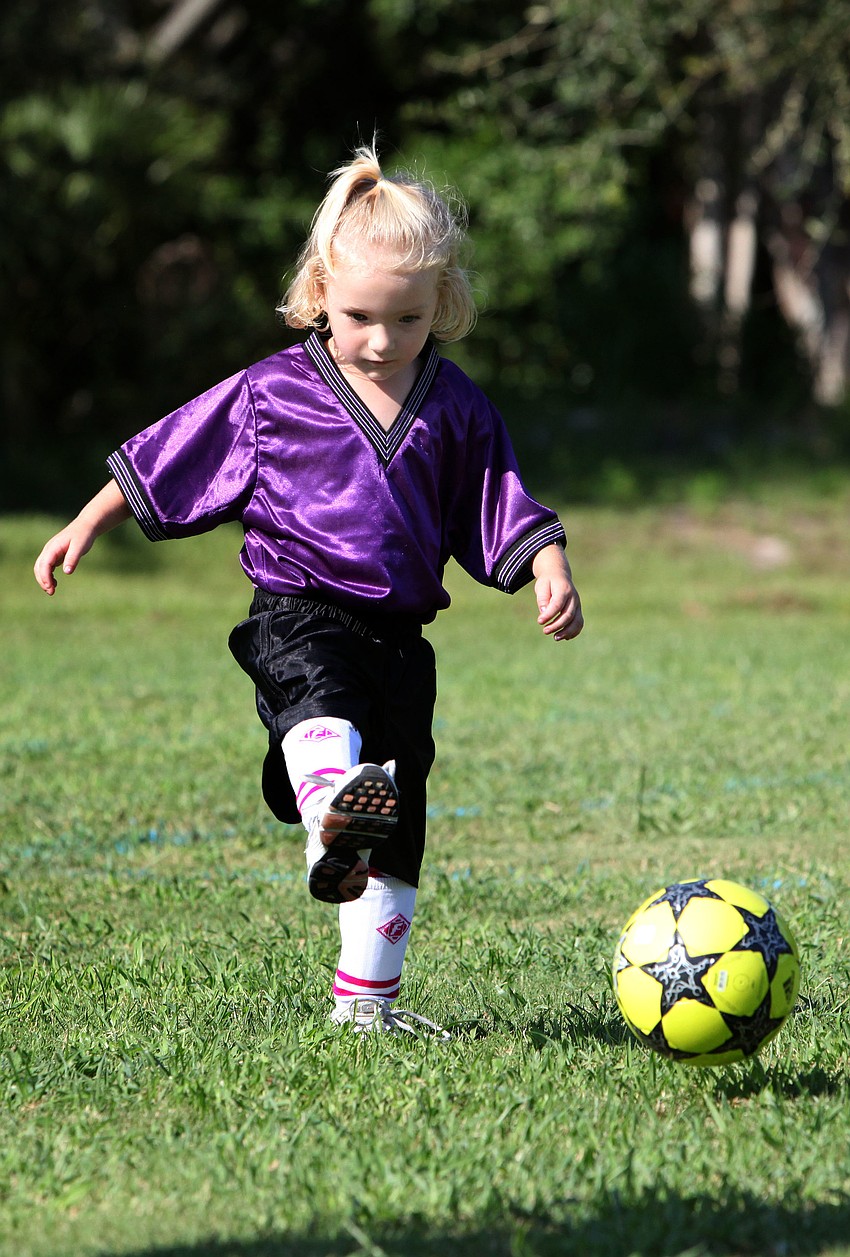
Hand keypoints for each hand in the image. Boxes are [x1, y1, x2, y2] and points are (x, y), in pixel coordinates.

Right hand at [33, 479, 129, 594]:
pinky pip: (47, 567)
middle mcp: (49, 550)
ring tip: (52, 590)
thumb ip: (73, 558)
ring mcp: (51, 552)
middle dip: (42, 580)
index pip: (44, 564)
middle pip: (39, 567)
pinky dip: (48, 576)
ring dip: (44, 579)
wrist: (86, 526)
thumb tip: (67, 572)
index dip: (45, 577)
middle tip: (51, 592)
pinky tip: (55, 583)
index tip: (50, 588)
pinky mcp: (55, 555)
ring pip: (41, 568)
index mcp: (52, 547)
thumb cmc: (83, 536)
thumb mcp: (80, 547)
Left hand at [532, 544, 583, 641]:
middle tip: (545, 631)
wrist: (559, 574)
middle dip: (557, 625)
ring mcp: (578, 604)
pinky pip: (579, 623)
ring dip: (567, 631)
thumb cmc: (548, 581)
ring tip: (555, 637)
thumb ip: (543, 599)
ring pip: (577, 621)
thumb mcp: (541, 586)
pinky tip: (564, 637)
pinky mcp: (578, 610)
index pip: (557, 604)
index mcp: (564, 589)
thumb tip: (544, 613)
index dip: (549, 615)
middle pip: (568, 615)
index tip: (539, 621)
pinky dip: (573, 632)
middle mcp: (574, 598)